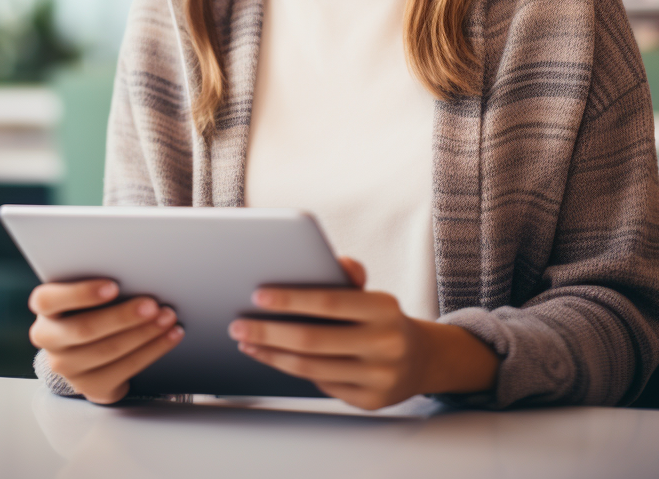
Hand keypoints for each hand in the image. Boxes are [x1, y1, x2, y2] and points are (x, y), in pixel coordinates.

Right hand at [28, 280, 184, 404]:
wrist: (85, 351)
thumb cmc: (89, 309)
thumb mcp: (83, 294)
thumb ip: (96, 285)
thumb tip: (134, 272)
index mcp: (44, 309)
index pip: (48, 300)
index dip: (80, 294)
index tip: (113, 286)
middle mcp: (48, 339)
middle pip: (84, 329)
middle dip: (123, 317)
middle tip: (152, 305)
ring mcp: (67, 367)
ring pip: (108, 351)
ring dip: (144, 333)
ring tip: (167, 318)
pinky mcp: (90, 386)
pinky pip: (125, 370)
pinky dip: (152, 350)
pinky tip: (169, 336)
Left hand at [227, 257, 497, 410]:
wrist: (421, 360)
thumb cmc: (379, 319)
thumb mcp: (371, 292)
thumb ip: (348, 273)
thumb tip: (332, 259)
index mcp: (384, 309)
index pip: (330, 302)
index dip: (291, 299)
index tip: (257, 295)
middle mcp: (386, 344)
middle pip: (312, 340)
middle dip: (268, 331)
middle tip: (237, 323)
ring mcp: (379, 376)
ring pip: (311, 367)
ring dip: (271, 354)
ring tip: (245, 340)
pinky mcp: (369, 400)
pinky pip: (320, 384)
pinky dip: (289, 369)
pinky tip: (269, 356)